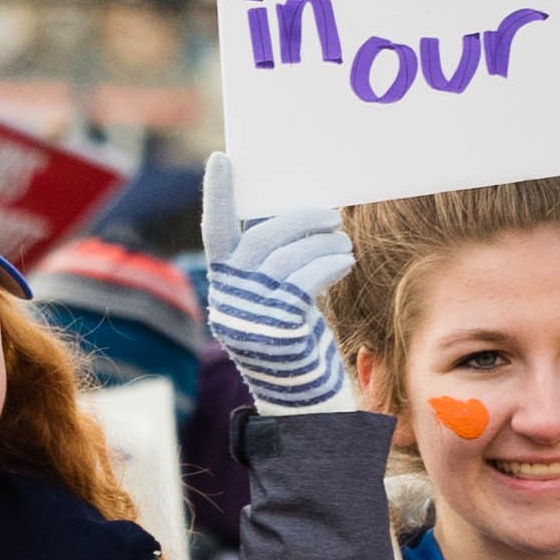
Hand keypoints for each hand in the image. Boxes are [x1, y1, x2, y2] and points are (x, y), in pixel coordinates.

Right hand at [198, 153, 353, 413]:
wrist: (303, 400)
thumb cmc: (296, 341)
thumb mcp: (278, 299)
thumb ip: (276, 264)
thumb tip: (298, 217)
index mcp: (223, 287)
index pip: (215, 232)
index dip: (217, 195)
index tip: (222, 159)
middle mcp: (228, 300)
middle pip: (260, 240)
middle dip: (298, 220)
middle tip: (330, 216)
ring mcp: (249, 317)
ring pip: (285, 258)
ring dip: (321, 242)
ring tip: (342, 241)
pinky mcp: (276, 330)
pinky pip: (304, 281)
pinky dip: (329, 264)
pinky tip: (344, 260)